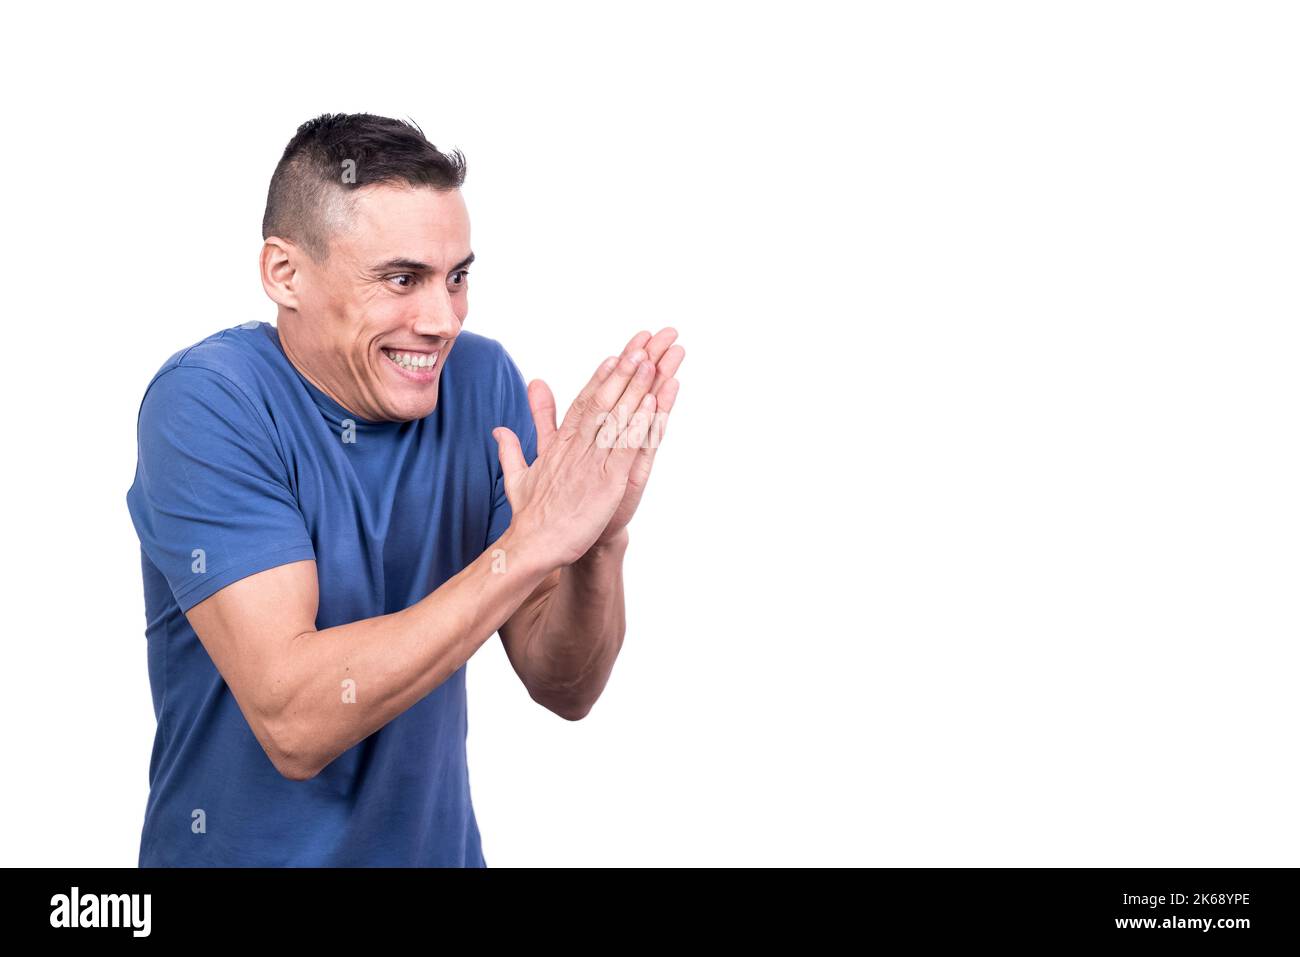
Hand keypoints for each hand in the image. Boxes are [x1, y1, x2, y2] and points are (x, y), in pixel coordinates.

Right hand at [492, 343, 666, 569]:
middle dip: (622, 372)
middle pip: (602, 401)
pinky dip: (639, 423)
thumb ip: (512, 448)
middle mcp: (576, 447)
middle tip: (641, 346)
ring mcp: (592, 462)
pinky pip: (626, 446)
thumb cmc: (530, 516)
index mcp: (559, 445)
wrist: (532, 545)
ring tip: (650, 362)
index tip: (615, 356)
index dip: (600, 378)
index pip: (582, 404)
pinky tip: (652, 404)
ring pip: (616, 417)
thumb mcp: (518, 475)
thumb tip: (499, 429)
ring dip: (634, 388)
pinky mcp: (607, 482)